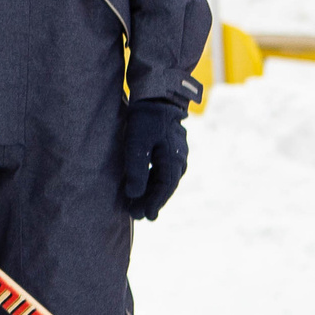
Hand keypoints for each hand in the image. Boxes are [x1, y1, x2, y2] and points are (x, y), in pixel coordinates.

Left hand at [122, 98, 188, 220]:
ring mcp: (177, 153)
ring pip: (165, 179)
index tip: (144, 217)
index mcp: (173, 160)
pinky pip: (163, 170)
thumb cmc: (146, 120)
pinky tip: (145, 186)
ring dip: (153, 192)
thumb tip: (135, 195)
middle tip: (139, 216)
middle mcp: (179, 159)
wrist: (156, 96)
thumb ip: (137, 170)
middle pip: (165, 186)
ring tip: (140, 205)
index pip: (164, 189)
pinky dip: (153, 180)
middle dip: (152, 201)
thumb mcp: (137, 144)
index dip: (154, 204)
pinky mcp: (170, 147)